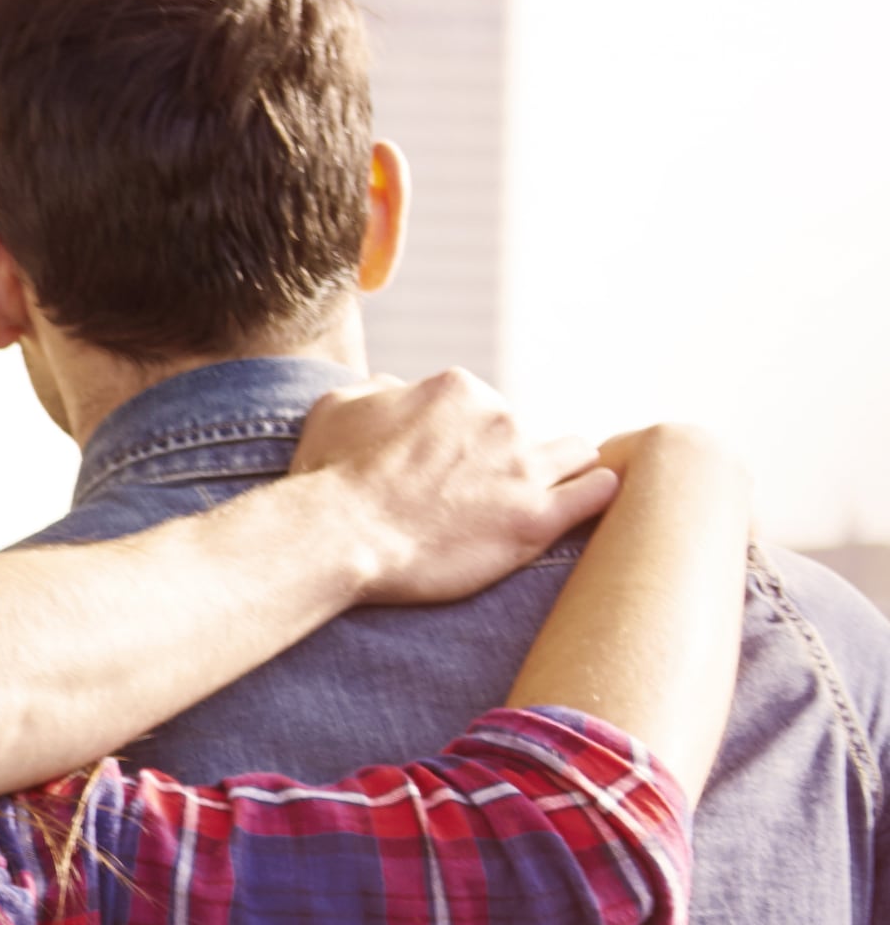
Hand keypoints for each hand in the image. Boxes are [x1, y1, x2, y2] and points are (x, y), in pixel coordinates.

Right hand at [293, 371, 616, 606]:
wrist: (336, 535)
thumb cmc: (328, 475)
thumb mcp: (338, 407)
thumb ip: (379, 390)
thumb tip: (398, 389)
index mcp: (460, 390)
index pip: (484, 406)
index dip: (467, 440)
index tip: (446, 471)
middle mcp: (501, 419)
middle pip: (528, 431)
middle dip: (510, 457)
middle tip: (479, 494)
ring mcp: (524, 468)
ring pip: (576, 454)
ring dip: (563, 469)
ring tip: (540, 497)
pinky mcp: (537, 519)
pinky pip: (597, 493)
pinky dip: (595, 494)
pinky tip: (582, 505)